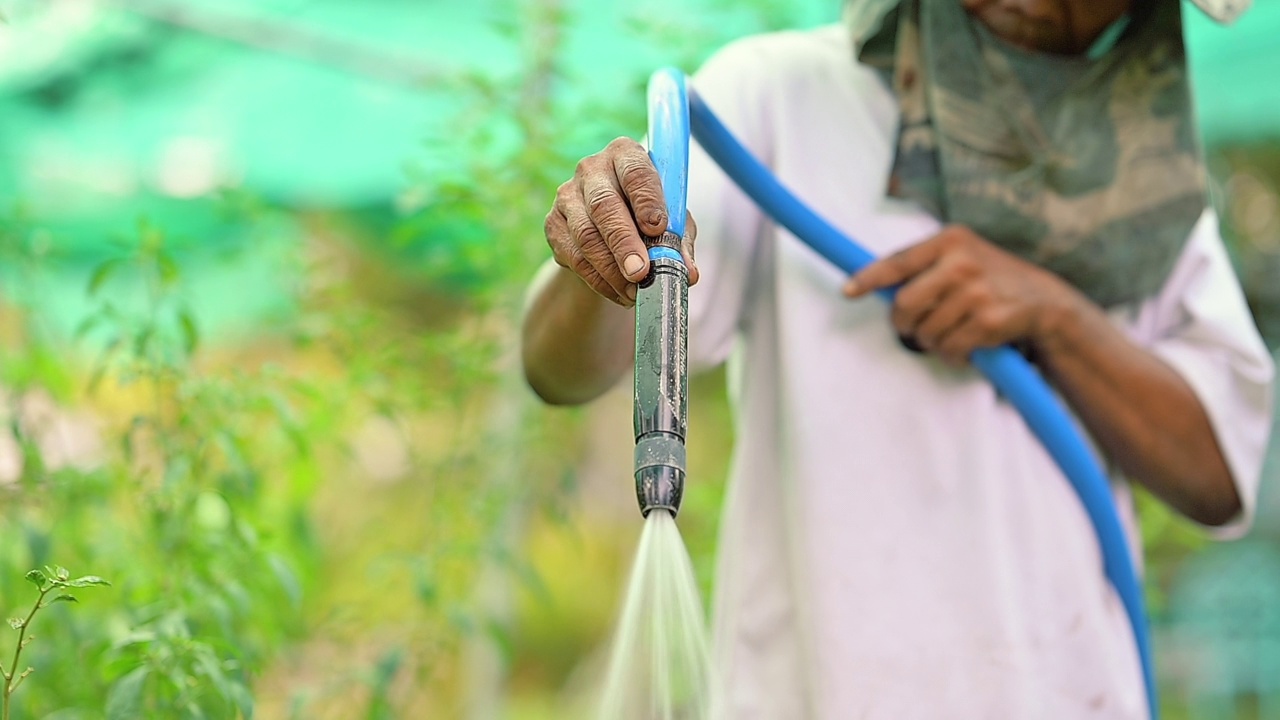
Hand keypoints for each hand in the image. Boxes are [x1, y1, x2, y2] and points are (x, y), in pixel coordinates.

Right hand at [544, 137, 698, 306]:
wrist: (609, 227)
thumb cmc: (649, 216)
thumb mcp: (673, 223)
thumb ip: (681, 243)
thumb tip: (688, 273)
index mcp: (625, 155)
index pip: (635, 172)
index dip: (647, 199)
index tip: (658, 228)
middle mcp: (592, 169)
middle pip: (604, 205)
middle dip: (624, 242)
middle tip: (641, 272)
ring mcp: (568, 195)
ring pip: (586, 235)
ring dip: (611, 268)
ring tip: (634, 291)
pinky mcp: (553, 224)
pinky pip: (574, 257)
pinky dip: (598, 280)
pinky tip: (618, 292)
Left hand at [842, 225, 1082, 365]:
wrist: (1045, 301)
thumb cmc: (990, 279)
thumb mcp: (960, 256)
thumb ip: (924, 266)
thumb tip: (877, 287)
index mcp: (950, 240)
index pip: (897, 262)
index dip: (868, 279)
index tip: (848, 291)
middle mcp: (962, 262)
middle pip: (904, 305)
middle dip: (904, 324)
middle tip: (913, 328)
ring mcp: (977, 292)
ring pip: (925, 331)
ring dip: (930, 342)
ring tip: (948, 333)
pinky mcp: (989, 321)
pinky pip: (949, 348)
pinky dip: (951, 355)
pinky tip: (964, 347)